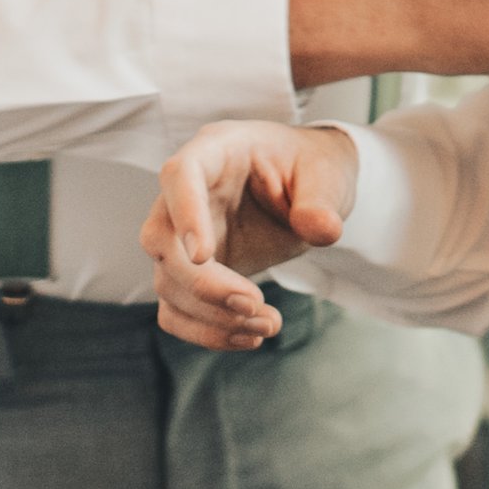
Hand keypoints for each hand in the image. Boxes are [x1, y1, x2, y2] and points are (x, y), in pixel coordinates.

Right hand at [145, 123, 361, 347]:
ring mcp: (183, 235)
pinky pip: (177, 310)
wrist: (310, 192)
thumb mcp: (328, 174)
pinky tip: (249, 337)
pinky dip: (207, 332)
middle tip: (254, 305)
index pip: (180, 174)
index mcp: (217, 151)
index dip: (184, 214)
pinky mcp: (191, 272)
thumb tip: (322, 229)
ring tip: (268, 324)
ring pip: (167, 283)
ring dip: (212, 316)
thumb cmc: (312, 169)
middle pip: (161, 239)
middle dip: (202, 283)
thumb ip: (322, 201)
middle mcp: (187, 193)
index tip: (204, 256)